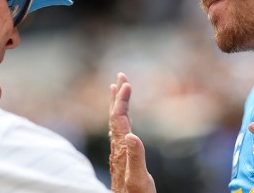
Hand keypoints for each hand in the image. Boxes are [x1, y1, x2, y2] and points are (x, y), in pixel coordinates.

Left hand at [109, 73, 155, 192]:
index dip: (122, 100)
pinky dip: (121, 118)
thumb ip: (135, 157)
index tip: (126, 82)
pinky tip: (123, 119)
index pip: (119, 118)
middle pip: (115, 116)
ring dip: (117, 104)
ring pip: (116, 122)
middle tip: (120, 75)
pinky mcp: (123, 157)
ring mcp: (119, 151)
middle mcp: (118, 147)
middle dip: (117, 95)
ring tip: (117, 89)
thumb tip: (131, 135)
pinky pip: (120, 131)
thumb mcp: (139, 178)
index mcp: (121, 148)